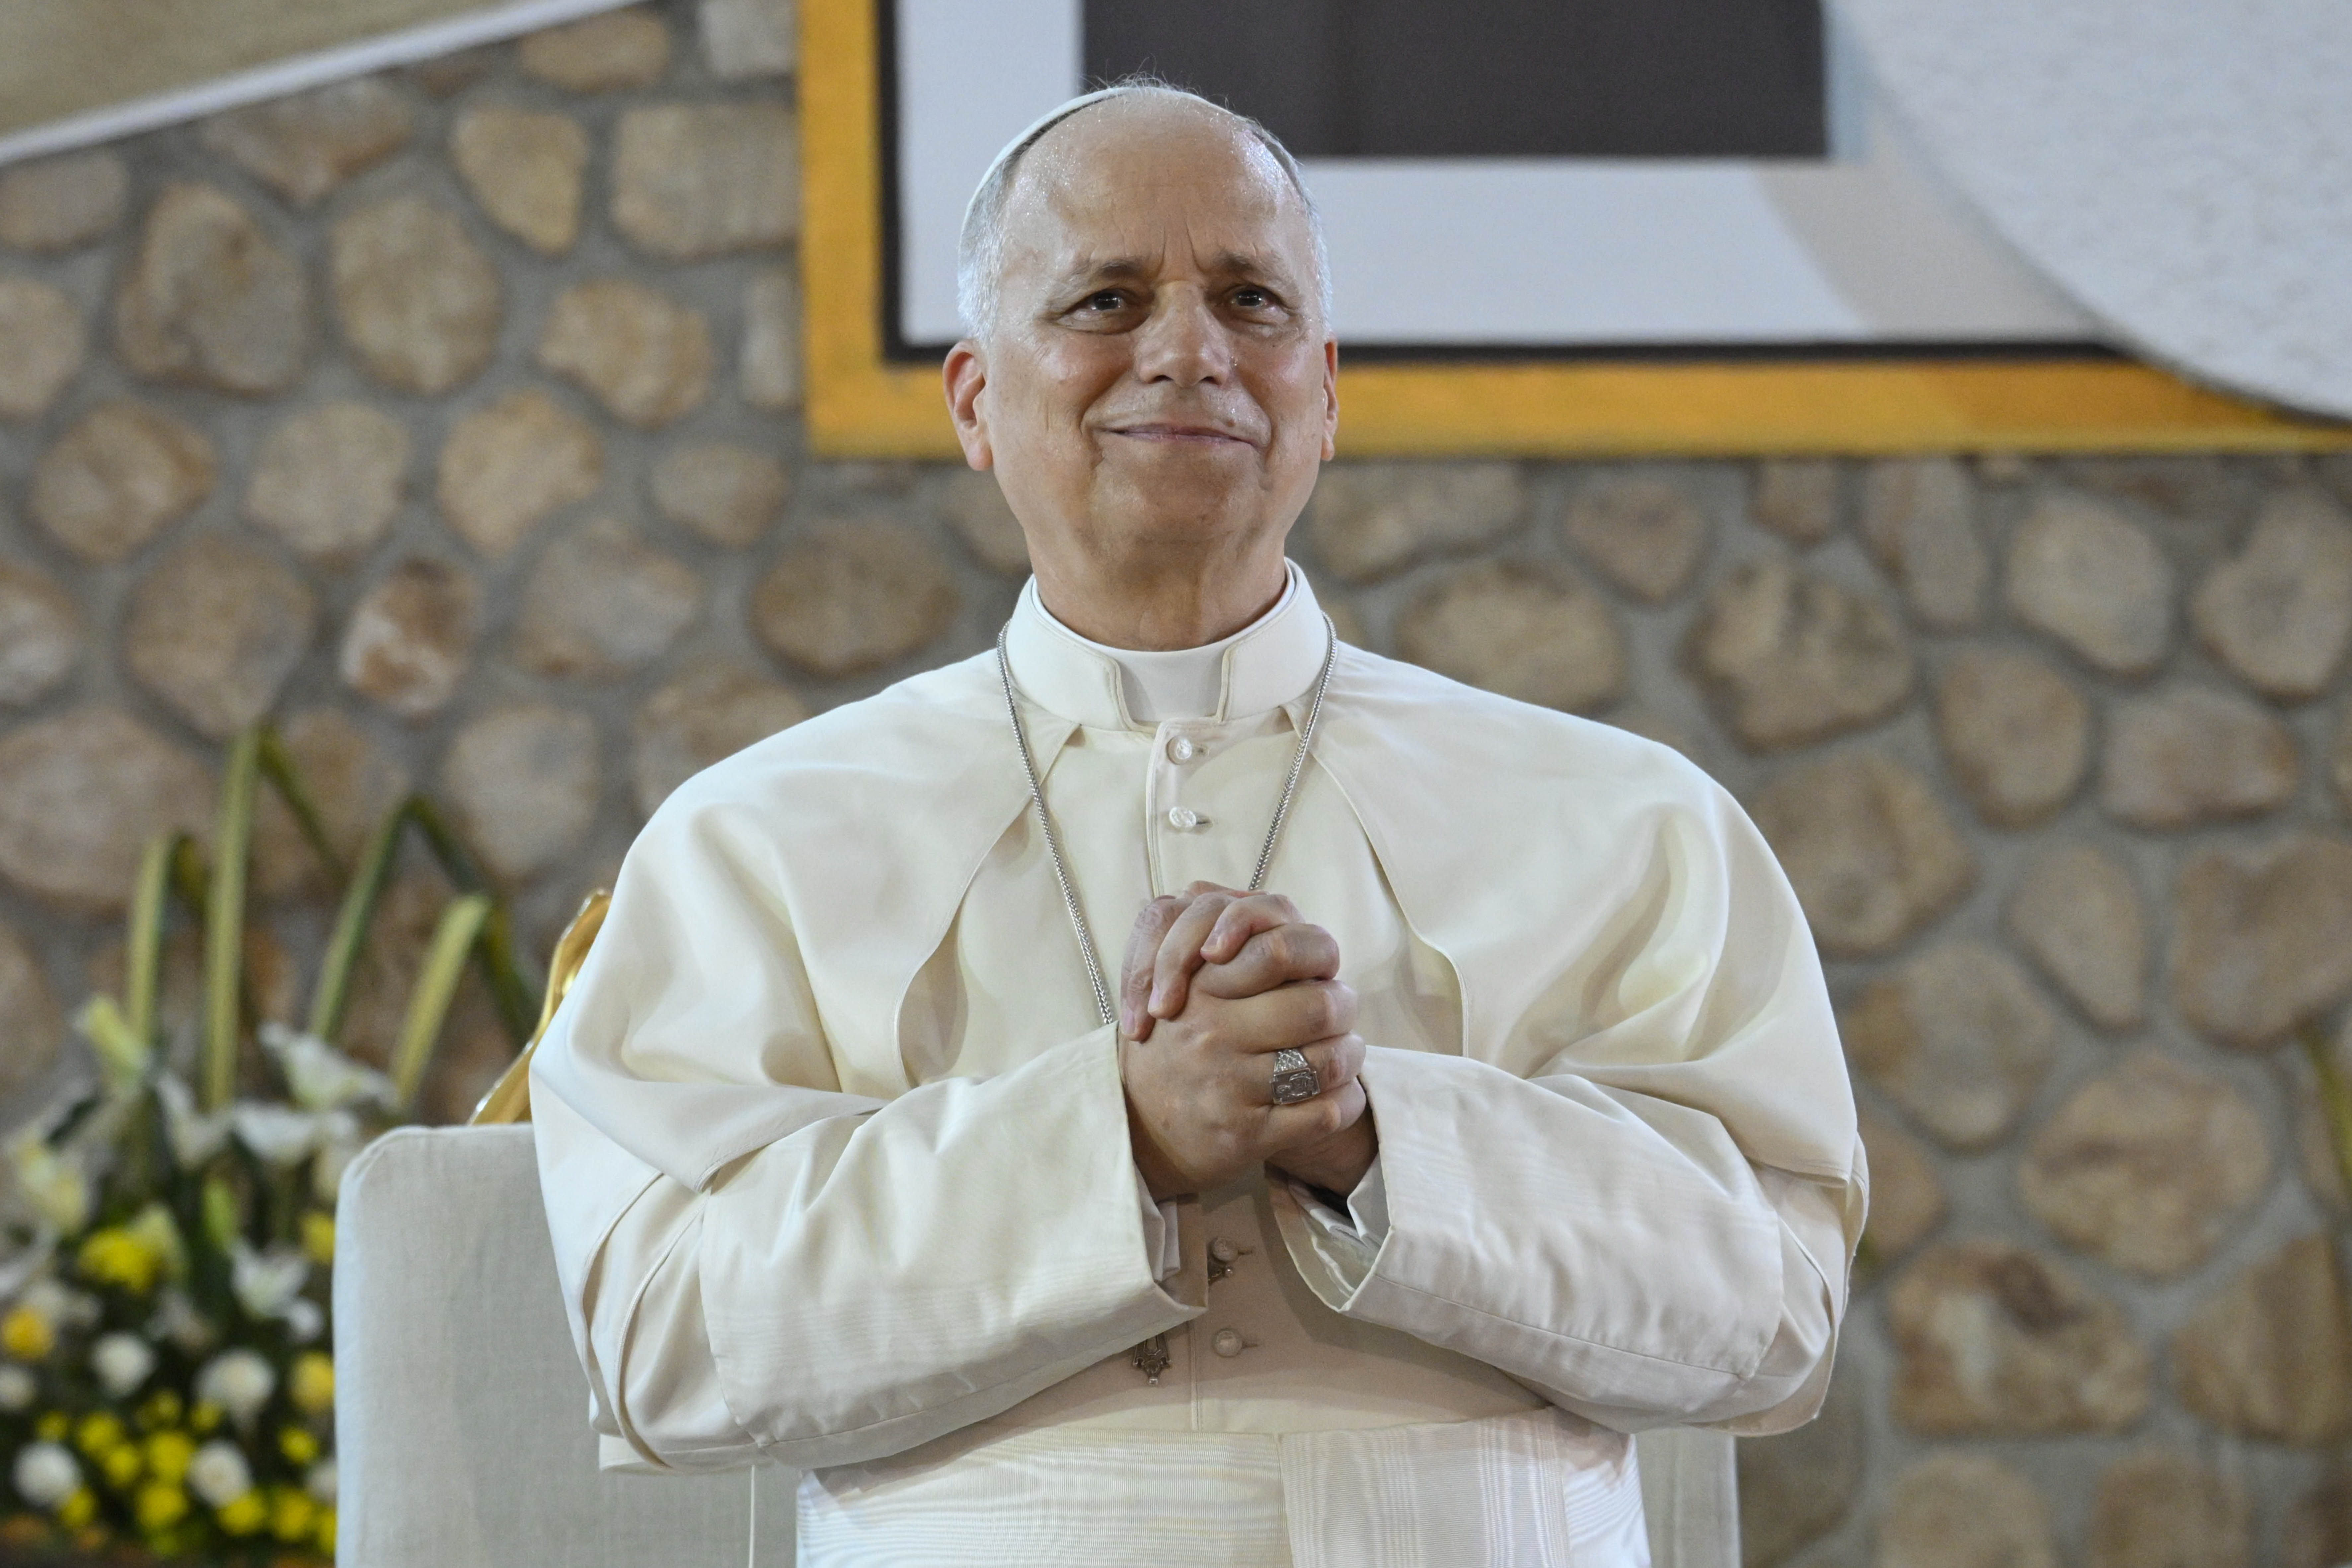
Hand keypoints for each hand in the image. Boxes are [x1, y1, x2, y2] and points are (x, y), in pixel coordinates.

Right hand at [1115, 885, 1373, 1199]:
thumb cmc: (1176, 1044)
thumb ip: (1232, 948)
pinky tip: (1335, 1092)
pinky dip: (1345, 1101)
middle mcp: (1213, 1034)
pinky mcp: (1246, 1135)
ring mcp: (1229, 1086)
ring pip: (1329, 1061)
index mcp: (1201, 988)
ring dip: (1349, 1053)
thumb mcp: (1187, 985)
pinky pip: (1326, 1113)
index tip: (1315, 968)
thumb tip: (1285, 921)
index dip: (1317, 954)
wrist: (1137, 1129)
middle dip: (1343, 1006)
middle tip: (1338, 1010)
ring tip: (1341, 1050)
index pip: (1282, 950)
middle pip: (1320, 1006)